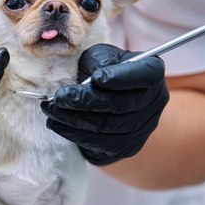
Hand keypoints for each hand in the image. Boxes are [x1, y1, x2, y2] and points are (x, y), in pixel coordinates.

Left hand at [41, 44, 168, 164]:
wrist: (110, 102)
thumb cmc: (104, 70)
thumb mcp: (102, 56)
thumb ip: (100, 60)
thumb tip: (94, 77)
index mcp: (151, 72)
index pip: (144, 75)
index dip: (121, 78)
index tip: (96, 78)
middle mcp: (154, 101)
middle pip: (120, 104)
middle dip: (85, 101)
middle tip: (59, 97)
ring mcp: (143, 127)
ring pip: (105, 126)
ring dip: (73, 118)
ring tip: (50, 109)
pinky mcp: (127, 148)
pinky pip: (98, 142)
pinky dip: (73, 133)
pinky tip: (56, 123)